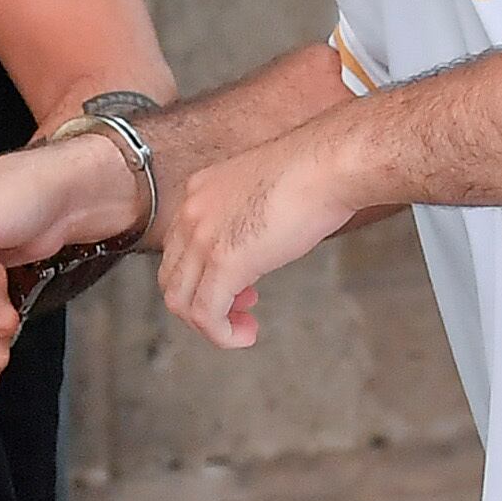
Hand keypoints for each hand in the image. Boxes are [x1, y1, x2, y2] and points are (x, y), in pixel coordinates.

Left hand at [154, 131, 362, 348]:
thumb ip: (245, 217)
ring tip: (242, 328)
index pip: (178, 248)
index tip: (237, 286)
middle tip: (239, 308)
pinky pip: (206, 314)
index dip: (203, 276)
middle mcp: (191, 213)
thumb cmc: (313, 173)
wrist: (329, 165)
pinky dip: (222, 335)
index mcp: (199, 192)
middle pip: (172, 277)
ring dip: (210, 325)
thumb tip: (255, 243)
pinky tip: (245, 335)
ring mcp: (203, 238)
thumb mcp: (262, 192)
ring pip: (181, 301)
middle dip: (202, 302)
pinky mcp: (225, 263)